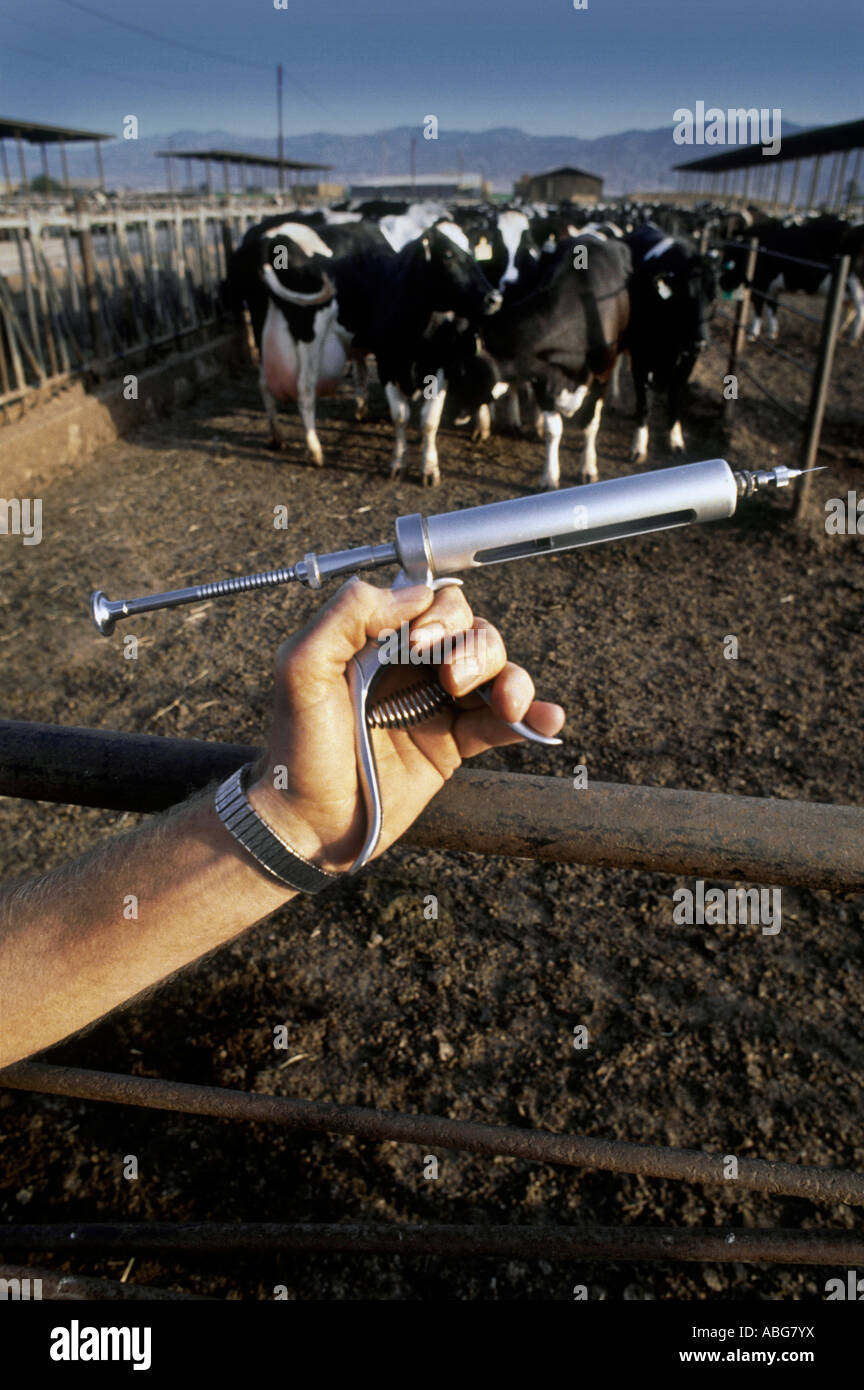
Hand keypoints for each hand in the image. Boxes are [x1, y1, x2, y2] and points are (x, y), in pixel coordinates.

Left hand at [248, 577, 564, 871]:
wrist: (307, 826)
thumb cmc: (296, 749)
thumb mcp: (301, 670)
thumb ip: (346, 617)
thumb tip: (411, 594)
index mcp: (375, 640)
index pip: (428, 601)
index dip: (439, 612)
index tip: (423, 640)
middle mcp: (409, 667)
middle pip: (471, 630)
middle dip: (475, 647)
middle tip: (451, 681)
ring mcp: (435, 705)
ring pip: (494, 670)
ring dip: (511, 677)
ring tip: (505, 704)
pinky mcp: (453, 745)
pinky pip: (502, 722)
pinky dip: (531, 715)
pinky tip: (547, 718)